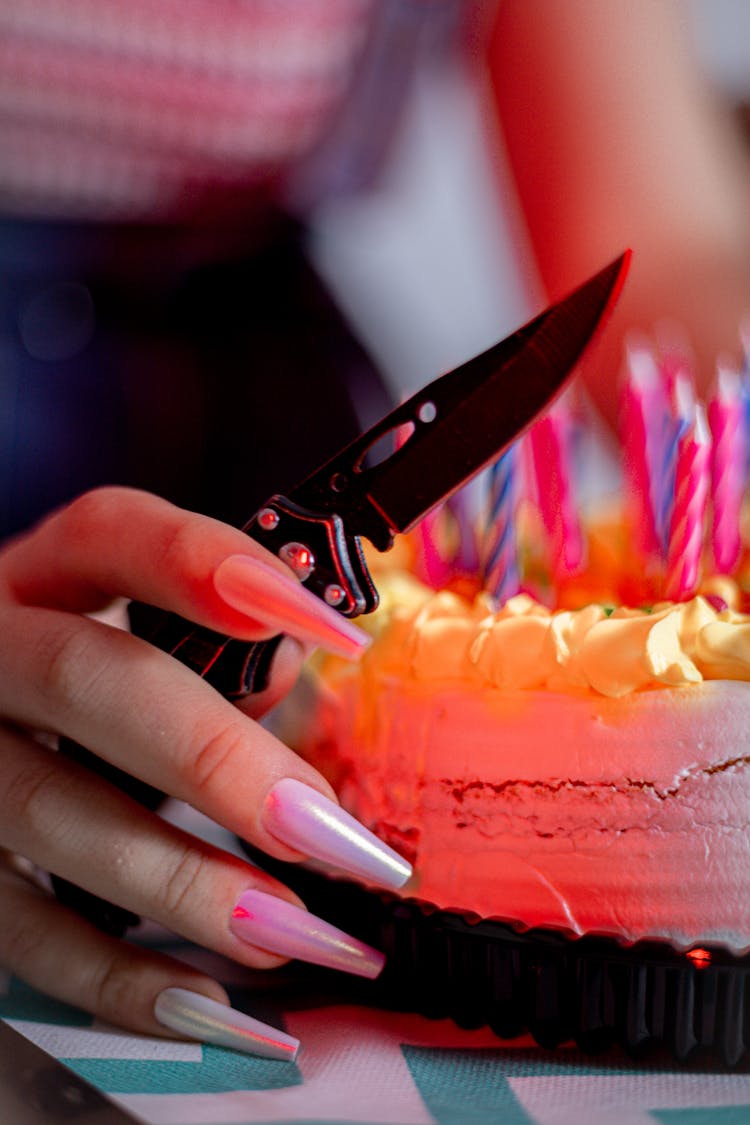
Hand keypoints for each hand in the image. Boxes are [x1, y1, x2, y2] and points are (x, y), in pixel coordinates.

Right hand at [0, 488, 409, 1056]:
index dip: (212, 569)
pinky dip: (117, 975)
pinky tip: (210, 1004)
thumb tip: (296, 699)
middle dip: (212, 755)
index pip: (115, 534)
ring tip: (295, 931)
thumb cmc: (101, 681)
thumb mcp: (148, 639)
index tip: (333, 627)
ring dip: (181, 882)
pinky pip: (19, 927)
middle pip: (86, 681)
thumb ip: (225, 660)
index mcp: (48, 576)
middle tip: (324, 828)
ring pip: (50, 812)